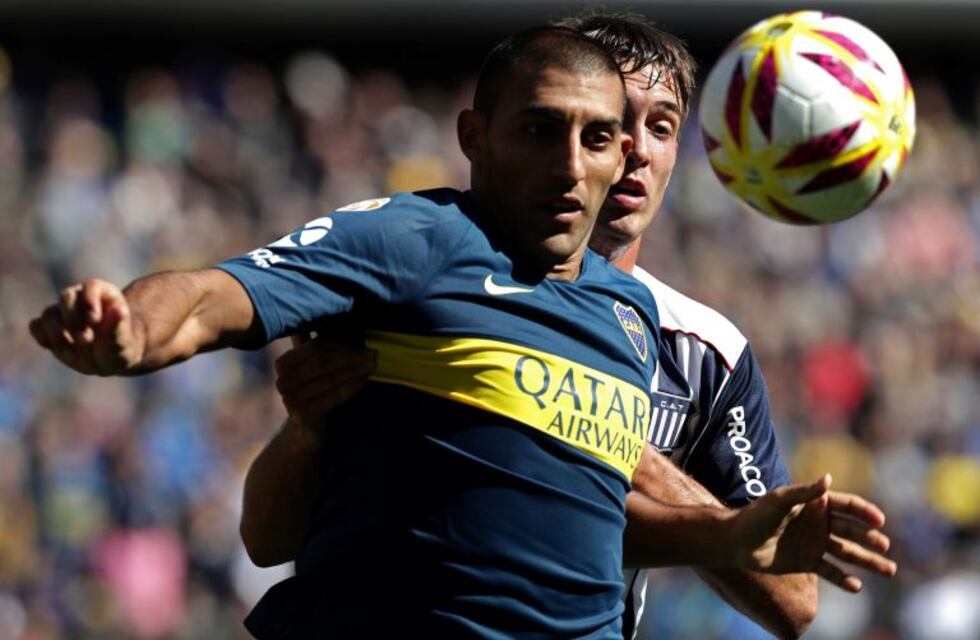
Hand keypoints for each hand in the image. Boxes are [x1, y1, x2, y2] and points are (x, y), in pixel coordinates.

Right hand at [29, 278, 142, 374]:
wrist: (109, 360)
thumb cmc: (120, 346)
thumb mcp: (124, 340)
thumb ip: (118, 326)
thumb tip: (118, 310)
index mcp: (104, 294)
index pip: (92, 286)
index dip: (90, 301)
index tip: (94, 320)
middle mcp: (81, 298)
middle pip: (66, 297)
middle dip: (72, 319)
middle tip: (85, 339)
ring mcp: (63, 312)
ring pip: (49, 313)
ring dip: (58, 333)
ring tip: (73, 351)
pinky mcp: (49, 327)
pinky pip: (36, 326)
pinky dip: (43, 338)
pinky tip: (56, 348)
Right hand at [274, 333, 376, 447]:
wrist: (307, 430)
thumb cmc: (314, 391)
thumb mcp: (311, 365)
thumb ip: (310, 342)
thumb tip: (316, 311)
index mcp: (282, 364)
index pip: (316, 347)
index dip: (340, 342)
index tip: (362, 340)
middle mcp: (282, 382)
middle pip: (323, 362)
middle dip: (351, 356)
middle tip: (372, 352)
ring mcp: (290, 400)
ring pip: (330, 379)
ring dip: (355, 370)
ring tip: (373, 363)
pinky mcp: (303, 415)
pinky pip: (334, 396)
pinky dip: (352, 386)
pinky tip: (366, 379)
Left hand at [732, 474, 895, 591]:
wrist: (735, 541)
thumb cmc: (755, 516)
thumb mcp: (779, 500)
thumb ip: (804, 492)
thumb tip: (828, 477)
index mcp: (815, 504)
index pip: (847, 506)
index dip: (865, 512)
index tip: (879, 520)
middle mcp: (819, 523)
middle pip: (852, 531)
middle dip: (870, 538)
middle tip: (884, 546)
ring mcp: (815, 543)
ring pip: (848, 553)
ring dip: (868, 561)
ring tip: (890, 570)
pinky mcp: (807, 562)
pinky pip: (831, 571)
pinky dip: (844, 579)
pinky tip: (856, 586)